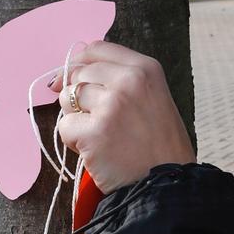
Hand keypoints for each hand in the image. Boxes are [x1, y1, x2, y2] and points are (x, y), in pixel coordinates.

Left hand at [54, 42, 194, 193]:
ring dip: (76, 118)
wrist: (169, 184)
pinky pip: (65, 127)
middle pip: (78, 73)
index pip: (96, 49)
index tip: (72, 79)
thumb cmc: (159, 145)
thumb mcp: (151, 98)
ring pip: (67, 98)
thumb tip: (68, 69)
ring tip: (100, 135)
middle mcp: (129, 81)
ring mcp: (111, 105)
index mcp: (145, 69)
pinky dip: (74, 141)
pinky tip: (96, 151)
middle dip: (76, 95)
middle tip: (95, 119)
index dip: (79, 63)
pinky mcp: (95, 132)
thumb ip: (118, 79)